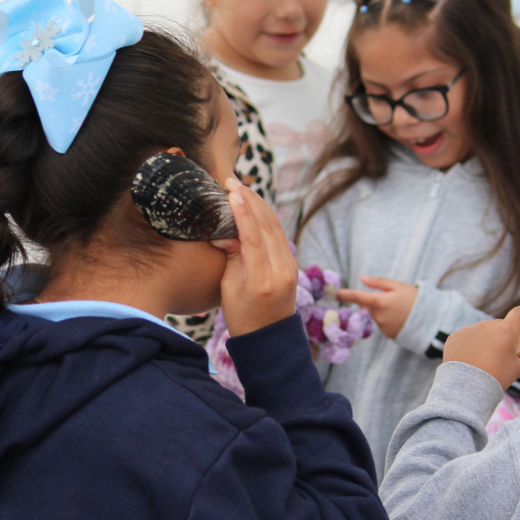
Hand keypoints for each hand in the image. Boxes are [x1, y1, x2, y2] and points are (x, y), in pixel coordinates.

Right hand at [213, 178, 296, 337]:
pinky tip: (255, 206)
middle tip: (232, 181)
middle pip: (267, 226)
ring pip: (275, 227)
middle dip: (250, 200)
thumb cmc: (241, 316)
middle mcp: (282, 271)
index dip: (242, 212)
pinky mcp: (293, 265)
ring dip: (259, 204)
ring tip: (241, 188)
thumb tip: (226, 229)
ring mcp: (291, 267)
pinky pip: (279, 235)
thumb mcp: (229, 287)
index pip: (253, 237)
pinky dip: (266, 218)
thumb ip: (231, 255)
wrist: (269, 338)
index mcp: (262, 280)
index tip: (231, 191)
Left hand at [337, 276, 418, 338]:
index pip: (357, 297)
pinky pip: (382, 324)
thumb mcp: (398, 286)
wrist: (431, 320)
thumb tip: (362, 278)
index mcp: (379, 302)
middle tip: (393, 299)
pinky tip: (400, 317)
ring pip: (375, 316)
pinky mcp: (388, 335)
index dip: (344, 294)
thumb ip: (379, 282)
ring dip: (382, 311)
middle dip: (375, 302)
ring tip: (401, 309)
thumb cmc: (415, 299)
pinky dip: (388, 319)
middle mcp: (378, 316)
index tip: (333, 293)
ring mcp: (382, 327)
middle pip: (368, 307)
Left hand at [442, 305, 519, 388]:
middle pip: (498, 325)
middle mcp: (486, 326)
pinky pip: (466, 338)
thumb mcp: (516, 371)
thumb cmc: (495, 376)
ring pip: (480, 331)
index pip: (518, 314)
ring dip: (485, 339)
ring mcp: (469, 330)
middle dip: (503, 332)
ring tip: (484, 357)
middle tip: (504, 346)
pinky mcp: (455, 337)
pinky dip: (470, 345)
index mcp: (505, 331)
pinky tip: (470, 358)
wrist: (466, 385)